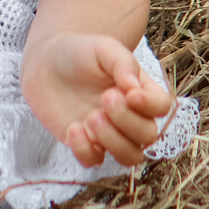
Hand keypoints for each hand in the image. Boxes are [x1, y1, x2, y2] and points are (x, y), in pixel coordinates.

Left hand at [21, 32, 173, 168]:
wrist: (46, 62)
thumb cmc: (81, 53)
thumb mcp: (104, 48)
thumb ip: (123, 63)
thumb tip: (135, 87)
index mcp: (141, 92)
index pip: (162, 107)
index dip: (151, 106)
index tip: (130, 94)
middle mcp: (131, 117)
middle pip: (149, 135)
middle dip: (127, 121)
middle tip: (104, 98)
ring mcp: (109, 133)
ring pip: (130, 157)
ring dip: (114, 142)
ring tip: (91, 117)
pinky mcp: (85, 143)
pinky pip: (94, 161)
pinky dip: (85, 150)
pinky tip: (73, 127)